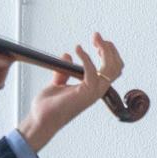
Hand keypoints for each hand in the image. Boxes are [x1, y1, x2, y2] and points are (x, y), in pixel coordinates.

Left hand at [17, 33, 123, 151]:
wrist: (40, 120)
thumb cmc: (48, 107)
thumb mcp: (57, 84)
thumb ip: (64, 71)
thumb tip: (67, 56)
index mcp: (93, 88)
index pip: (111, 70)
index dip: (108, 53)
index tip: (97, 41)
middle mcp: (96, 90)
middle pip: (116, 67)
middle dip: (110, 49)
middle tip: (97, 37)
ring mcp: (93, 92)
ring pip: (111, 69)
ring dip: (105, 50)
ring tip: (95, 38)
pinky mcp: (86, 92)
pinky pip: (92, 71)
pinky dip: (86, 57)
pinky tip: (78, 49)